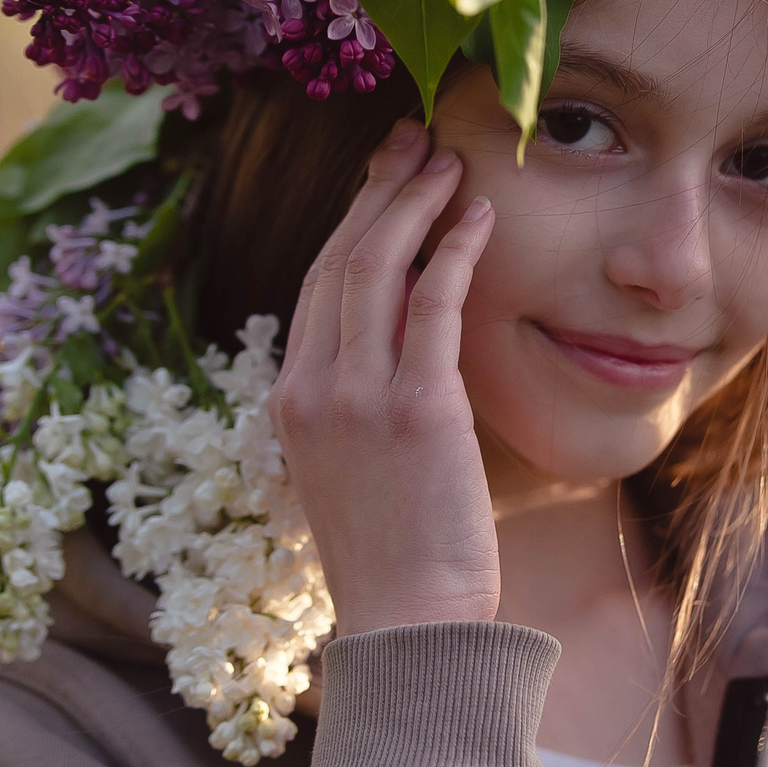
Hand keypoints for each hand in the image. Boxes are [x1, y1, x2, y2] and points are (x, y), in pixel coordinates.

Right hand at [271, 120, 502, 636]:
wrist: (410, 624)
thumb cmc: (397, 557)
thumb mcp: (354, 468)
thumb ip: (357, 403)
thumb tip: (397, 345)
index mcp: (288, 402)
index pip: (316, 284)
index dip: (351, 220)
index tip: (383, 177)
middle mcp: (311, 389)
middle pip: (338, 260)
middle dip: (378, 191)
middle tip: (414, 142)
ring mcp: (357, 396)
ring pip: (375, 267)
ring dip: (415, 204)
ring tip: (449, 163)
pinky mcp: (416, 408)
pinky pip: (432, 304)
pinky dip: (454, 250)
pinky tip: (478, 219)